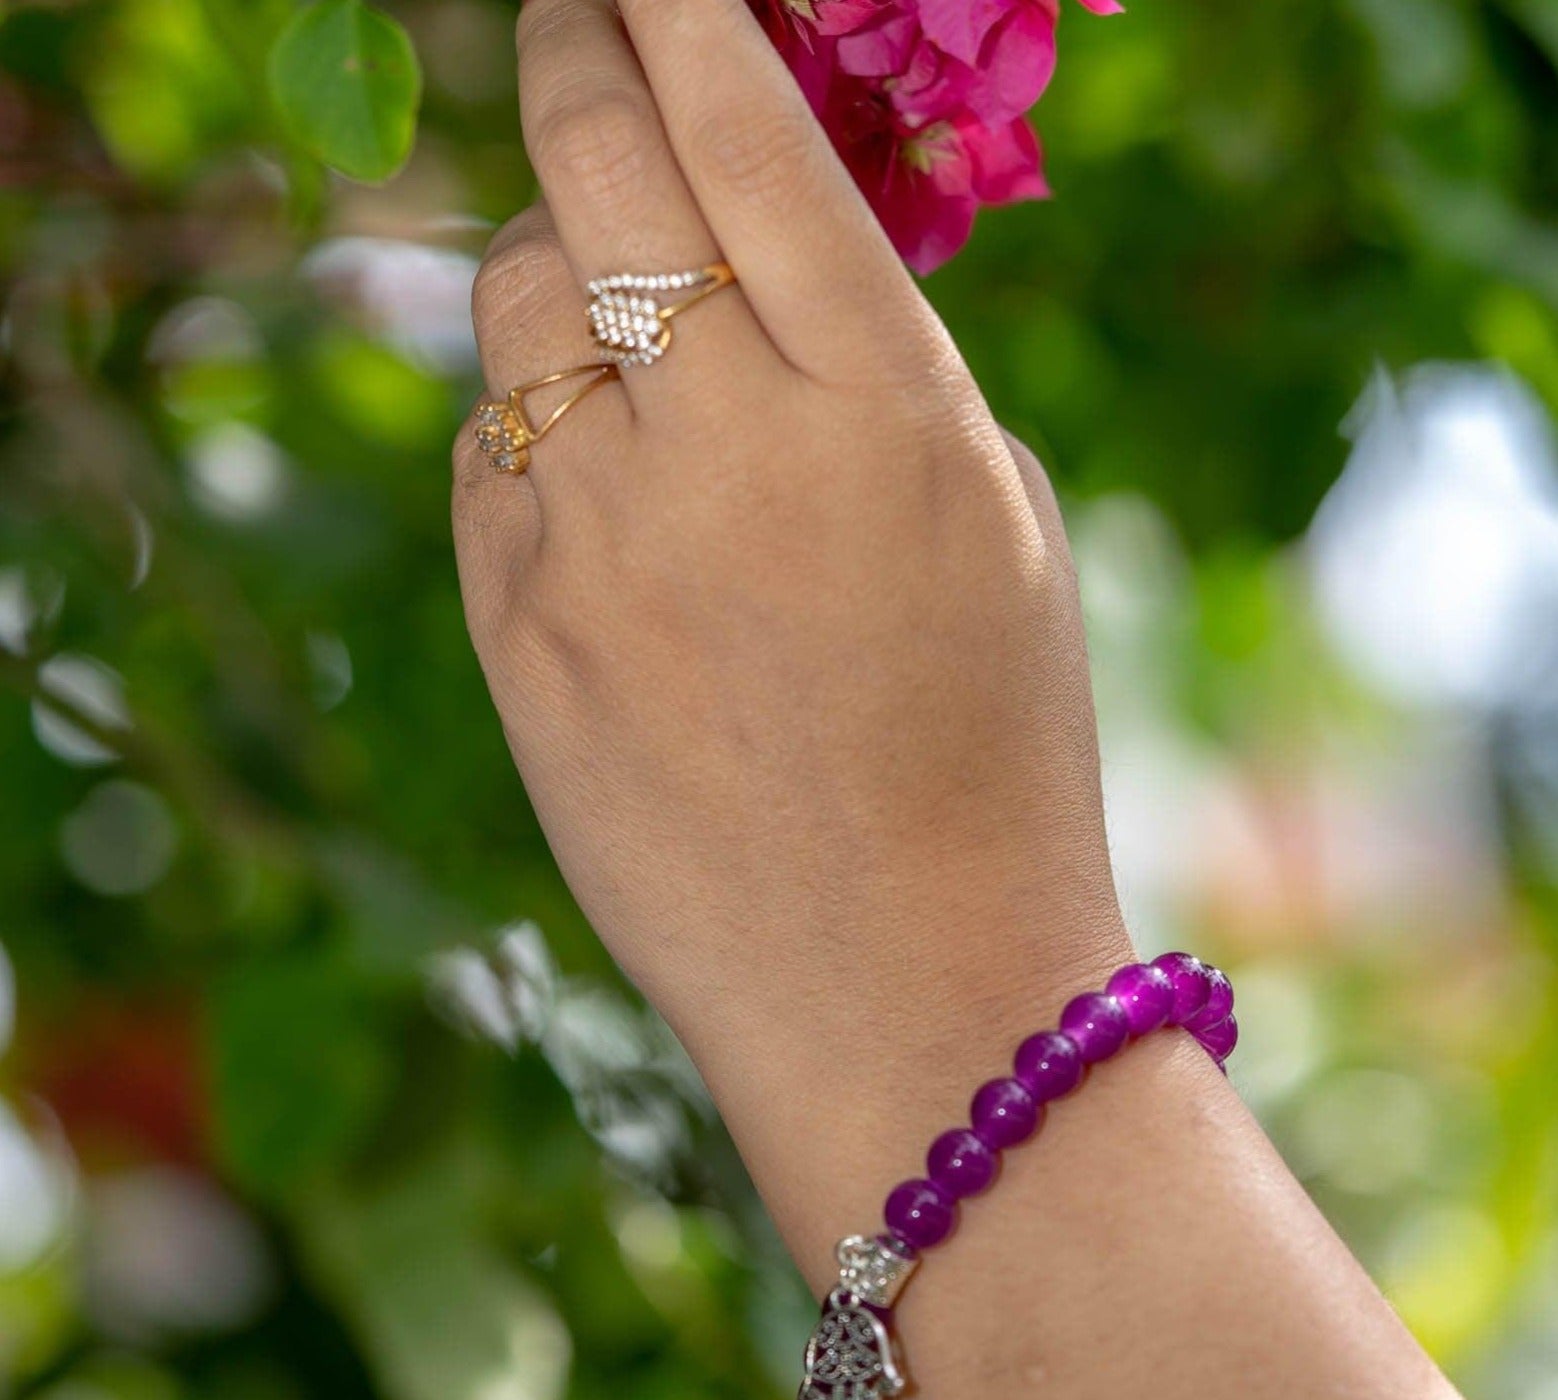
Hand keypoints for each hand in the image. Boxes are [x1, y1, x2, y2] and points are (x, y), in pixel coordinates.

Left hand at [452, 0, 1133, 1247]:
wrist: (902, 981)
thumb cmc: (990, 751)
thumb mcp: (996, 525)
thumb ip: (880, 369)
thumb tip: (763, 247)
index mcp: (882, 407)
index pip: (742, 133)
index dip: (679, 15)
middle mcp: (722, 450)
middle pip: (586, 170)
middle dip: (572, 60)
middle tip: (570, 26)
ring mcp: (596, 546)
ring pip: (507, 301)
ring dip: (548, 259)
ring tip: (610, 310)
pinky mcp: (519, 637)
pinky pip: (486, 458)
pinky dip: (528, 429)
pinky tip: (596, 486)